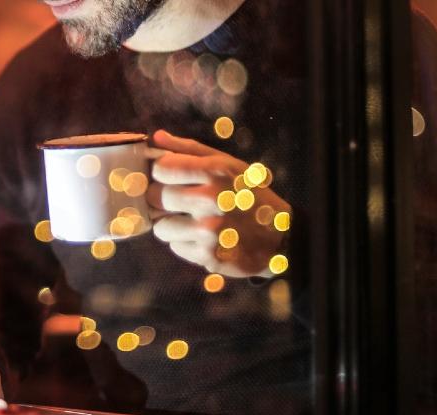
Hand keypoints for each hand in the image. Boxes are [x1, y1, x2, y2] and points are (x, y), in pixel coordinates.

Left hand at [146, 129, 290, 277]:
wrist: (280, 238)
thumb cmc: (250, 195)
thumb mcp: (229, 165)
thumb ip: (190, 150)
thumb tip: (156, 138)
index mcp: (216, 171)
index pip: (161, 168)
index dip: (160, 173)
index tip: (167, 178)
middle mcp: (211, 199)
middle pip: (155, 197)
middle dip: (161, 199)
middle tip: (178, 201)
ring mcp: (208, 229)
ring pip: (161, 226)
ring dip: (171, 225)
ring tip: (192, 222)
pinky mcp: (207, 255)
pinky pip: (175, 247)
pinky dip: (185, 243)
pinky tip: (203, 238)